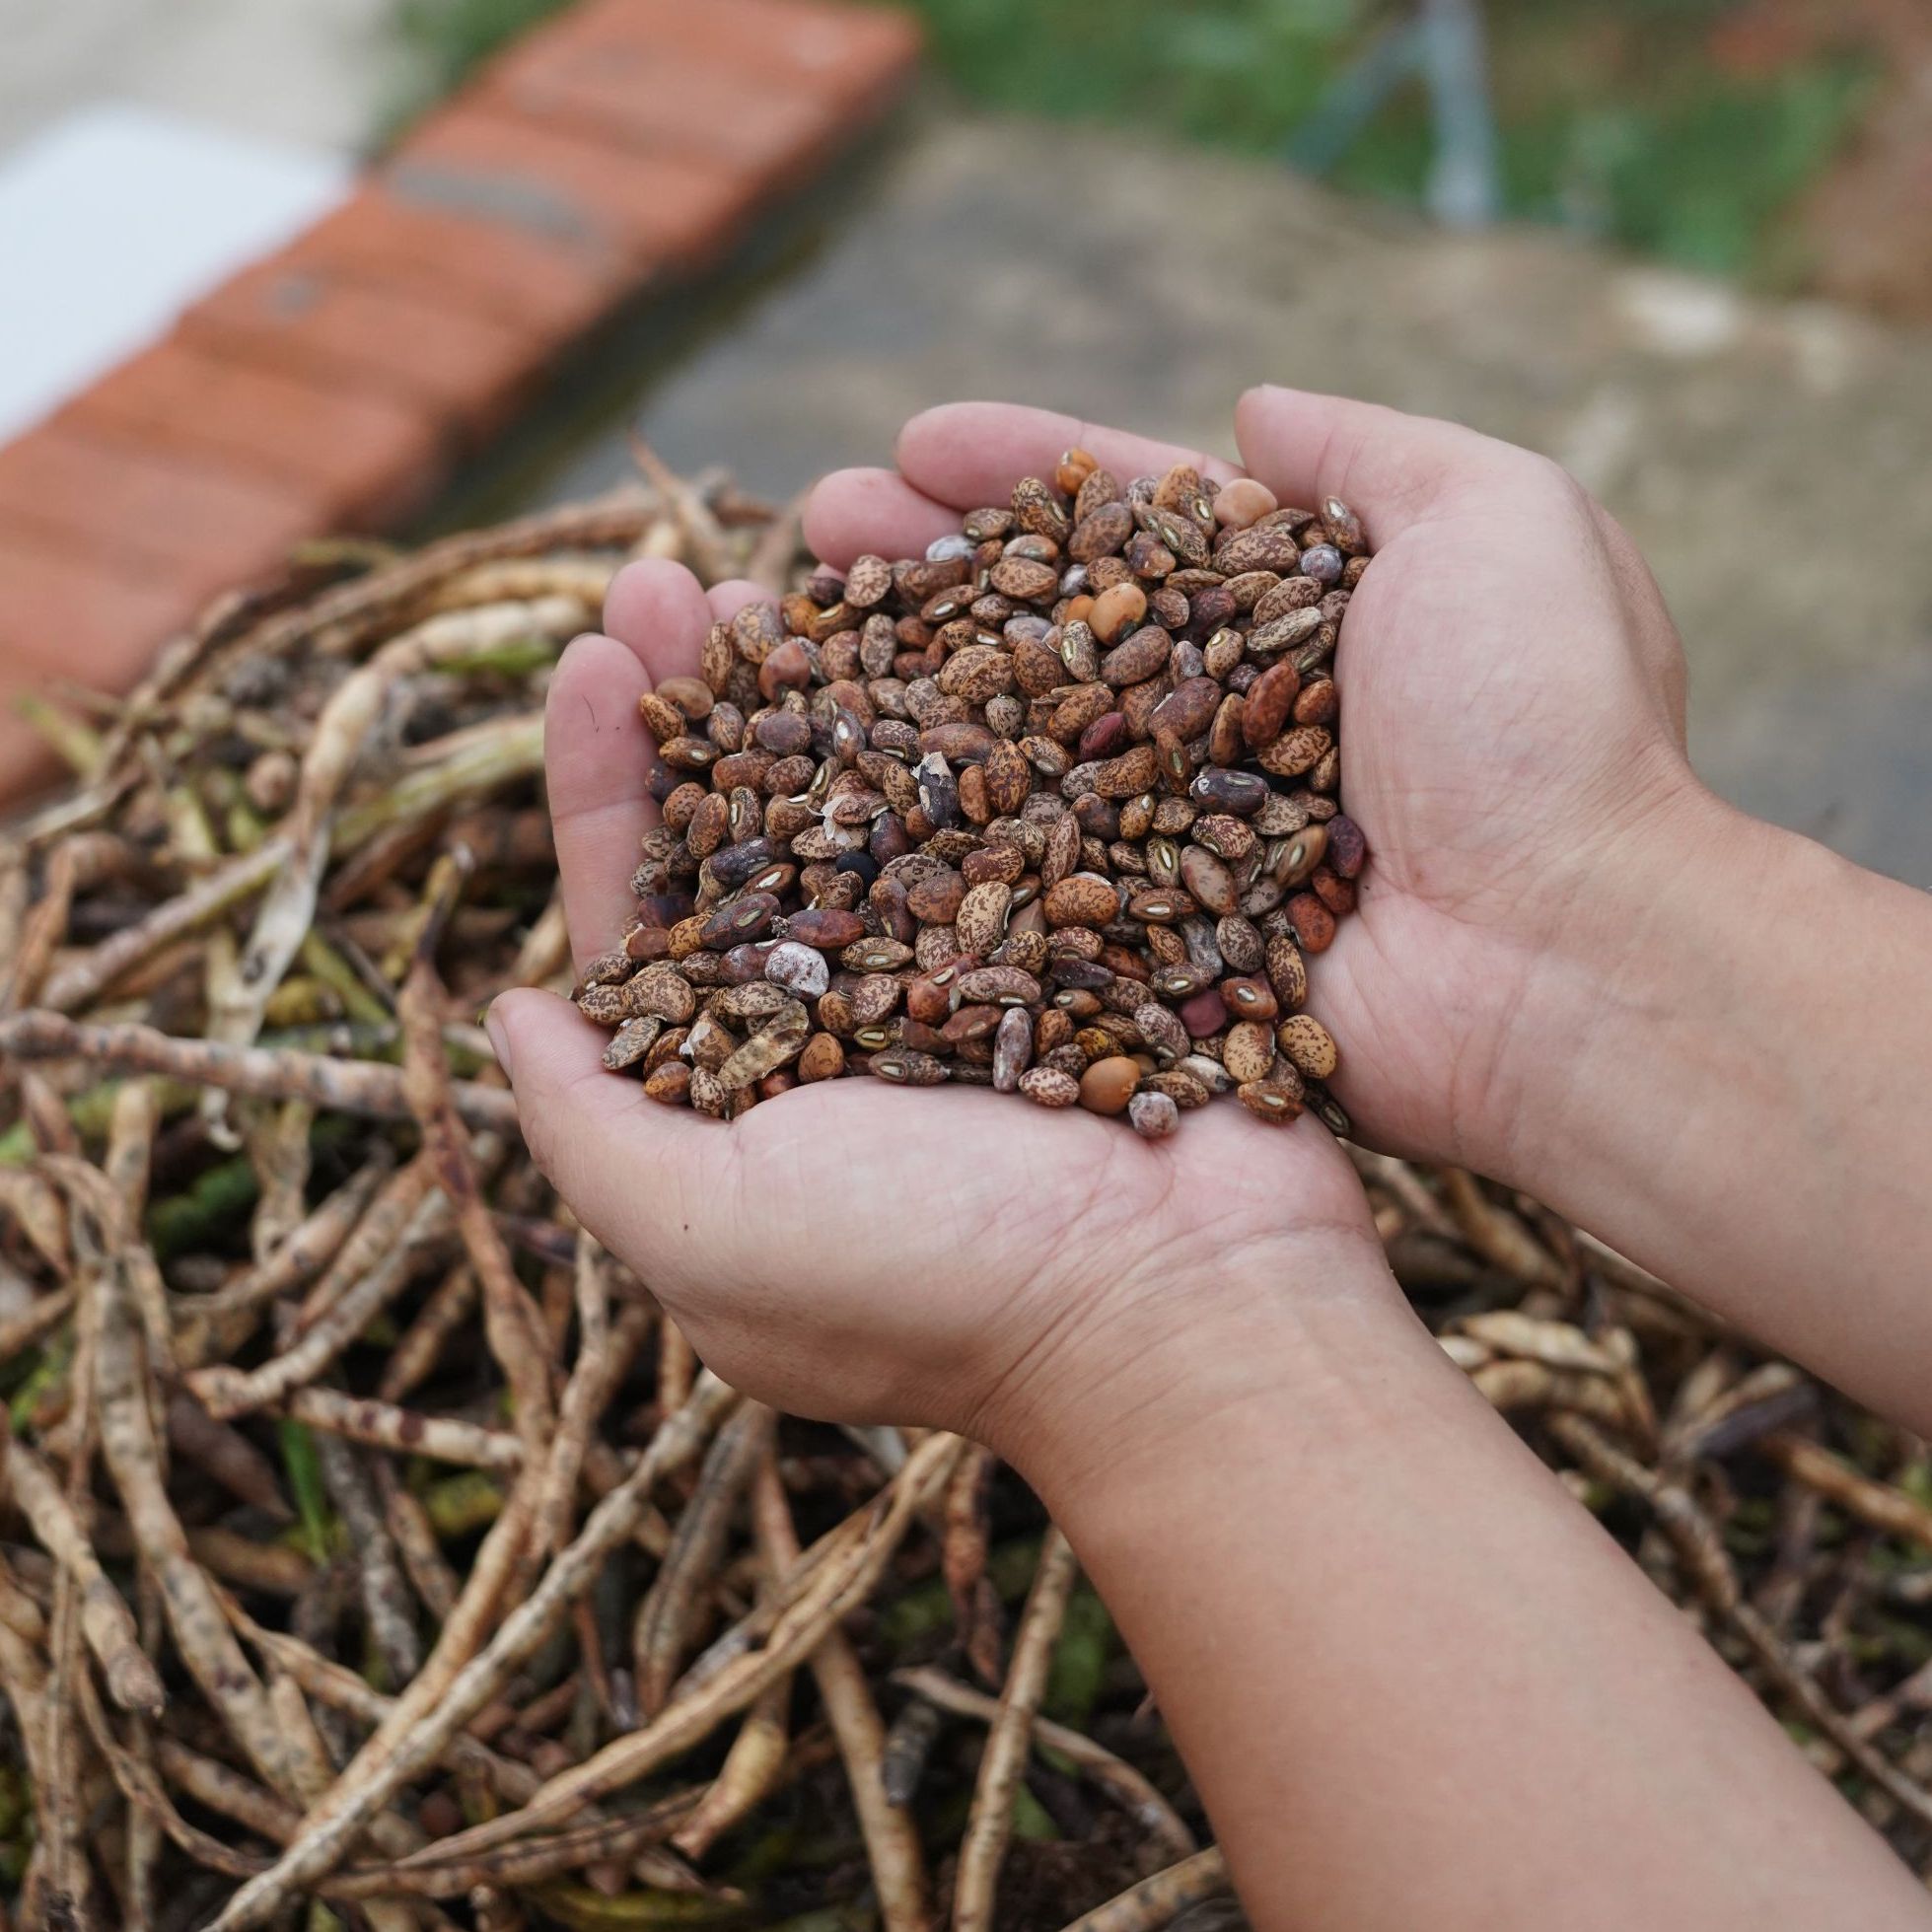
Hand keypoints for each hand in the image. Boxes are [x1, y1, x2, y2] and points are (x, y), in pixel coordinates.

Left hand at [486, 559, 1389, 1478]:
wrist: (1183, 1308)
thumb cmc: (931, 1284)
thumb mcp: (706, 1235)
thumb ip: (587, 1127)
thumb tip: (504, 1014)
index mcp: (741, 1094)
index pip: (643, 922)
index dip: (606, 789)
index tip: (596, 660)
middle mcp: (846, 1027)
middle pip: (750, 838)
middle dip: (704, 708)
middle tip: (675, 578)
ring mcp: (967, 978)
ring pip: (876, 803)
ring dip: (828, 685)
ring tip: (792, 560)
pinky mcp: (1076, 941)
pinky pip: (1008, 806)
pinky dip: (970, 716)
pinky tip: (942, 616)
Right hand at [805, 389, 1710, 1179]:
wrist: (1565, 963)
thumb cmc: (1542, 732)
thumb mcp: (1502, 519)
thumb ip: (1375, 448)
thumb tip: (1253, 409)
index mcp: (1306, 617)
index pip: (1134, 521)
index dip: (1022, 474)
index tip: (912, 439)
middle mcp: (1231, 725)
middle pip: (1048, 629)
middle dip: (928, 570)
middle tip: (809, 529)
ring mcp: (1187, 841)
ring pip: (1014, 748)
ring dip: (896, 691)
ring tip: (774, 635)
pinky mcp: (1159, 946)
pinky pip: (1026, 879)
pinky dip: (930, 839)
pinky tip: (825, 799)